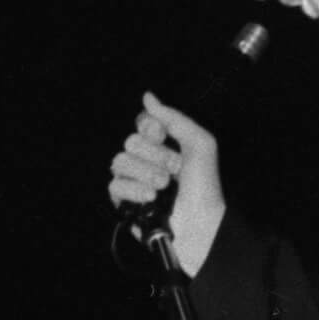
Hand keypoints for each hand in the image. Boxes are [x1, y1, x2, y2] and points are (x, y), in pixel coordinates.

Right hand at [108, 93, 226, 277]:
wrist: (199, 222)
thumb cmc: (204, 186)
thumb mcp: (199, 143)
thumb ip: (174, 118)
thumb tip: (148, 97)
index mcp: (163, 145)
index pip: (142, 123)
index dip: (150, 128)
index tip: (163, 136)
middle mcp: (146, 161)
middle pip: (130, 141)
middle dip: (155, 155)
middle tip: (174, 169)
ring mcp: (133, 181)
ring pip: (120, 162)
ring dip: (146, 173)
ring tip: (163, 187)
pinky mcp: (124, 203)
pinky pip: (114, 186)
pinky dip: (134, 190)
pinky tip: (151, 198)